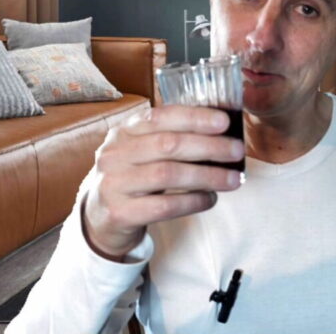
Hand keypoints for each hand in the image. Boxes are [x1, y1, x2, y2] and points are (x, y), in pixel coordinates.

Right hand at [82, 106, 243, 259]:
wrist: (99, 217)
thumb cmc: (133, 178)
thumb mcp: (142, 151)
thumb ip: (171, 138)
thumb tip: (221, 132)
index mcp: (123, 132)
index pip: (160, 116)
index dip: (194, 117)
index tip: (224, 121)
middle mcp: (114, 154)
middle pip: (168, 145)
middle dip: (208, 146)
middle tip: (237, 150)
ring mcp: (114, 183)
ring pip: (168, 175)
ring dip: (207, 176)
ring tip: (232, 179)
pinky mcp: (119, 213)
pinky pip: (164, 206)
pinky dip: (193, 201)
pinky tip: (210, 199)